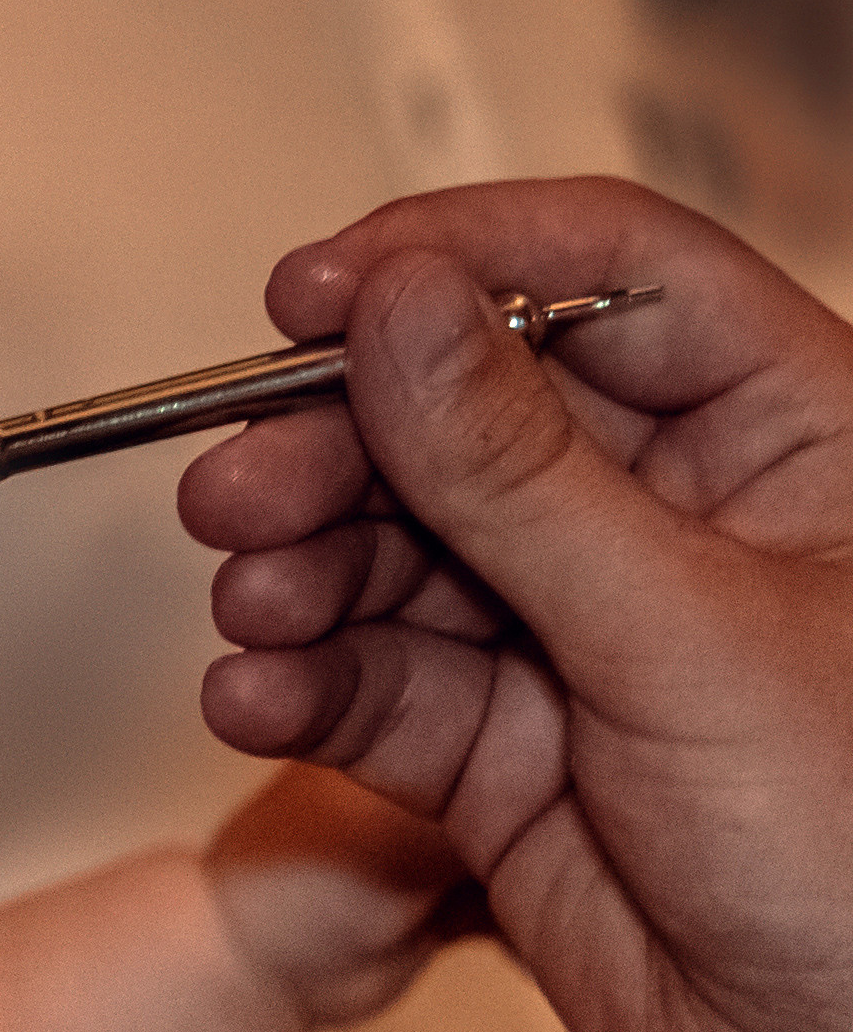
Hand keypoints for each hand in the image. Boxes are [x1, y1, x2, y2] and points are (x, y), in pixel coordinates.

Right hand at [178, 179, 852, 1031]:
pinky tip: (263, 700)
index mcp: (791, 440)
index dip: (454, 264)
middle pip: (468, 415)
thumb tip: (403, 308)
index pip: (608, 278)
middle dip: (338, 444)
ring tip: (253, 613)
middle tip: (240, 484)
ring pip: (402, 556)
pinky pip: (382, 693)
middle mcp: (683, 528)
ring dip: (304, 576)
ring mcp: (590, 649)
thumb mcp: (689, 635)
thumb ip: (517, 471)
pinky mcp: (516, 767)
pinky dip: (306, 691)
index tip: (316, 292)